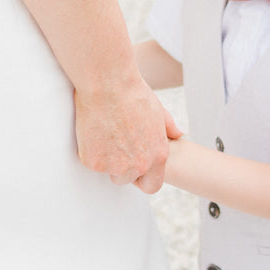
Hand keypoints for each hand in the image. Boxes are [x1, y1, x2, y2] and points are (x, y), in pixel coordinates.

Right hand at [74, 79, 177, 193]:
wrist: (108, 83)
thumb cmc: (132, 93)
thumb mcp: (159, 111)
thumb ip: (169, 128)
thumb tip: (178, 134)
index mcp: (158, 156)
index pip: (152, 185)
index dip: (142, 177)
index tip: (134, 167)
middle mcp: (139, 165)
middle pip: (127, 179)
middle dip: (121, 166)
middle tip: (116, 143)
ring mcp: (114, 166)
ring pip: (109, 172)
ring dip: (106, 160)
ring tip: (106, 134)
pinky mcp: (93, 162)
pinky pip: (91, 163)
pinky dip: (90, 151)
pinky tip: (95, 130)